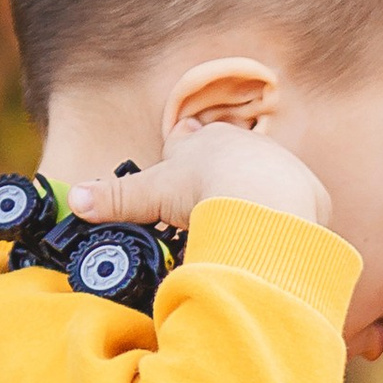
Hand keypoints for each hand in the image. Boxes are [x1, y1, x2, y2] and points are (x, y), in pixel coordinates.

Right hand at [64, 53, 329, 236]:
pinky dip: (281, 226)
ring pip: (261, 184)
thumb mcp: (152, 194)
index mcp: (209, 140)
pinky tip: (271, 242)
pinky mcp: (308, 196)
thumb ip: (115, 199)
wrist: (265, 202)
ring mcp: (280, 167)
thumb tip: (75, 199)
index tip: (176, 170)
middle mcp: (247, 146)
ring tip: (237, 230)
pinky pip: (292, 210)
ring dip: (250, 203)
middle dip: (216, 182)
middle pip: (226, 163)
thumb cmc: (207, 189)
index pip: (188, 141)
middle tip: (203, 211)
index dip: (180, 155)